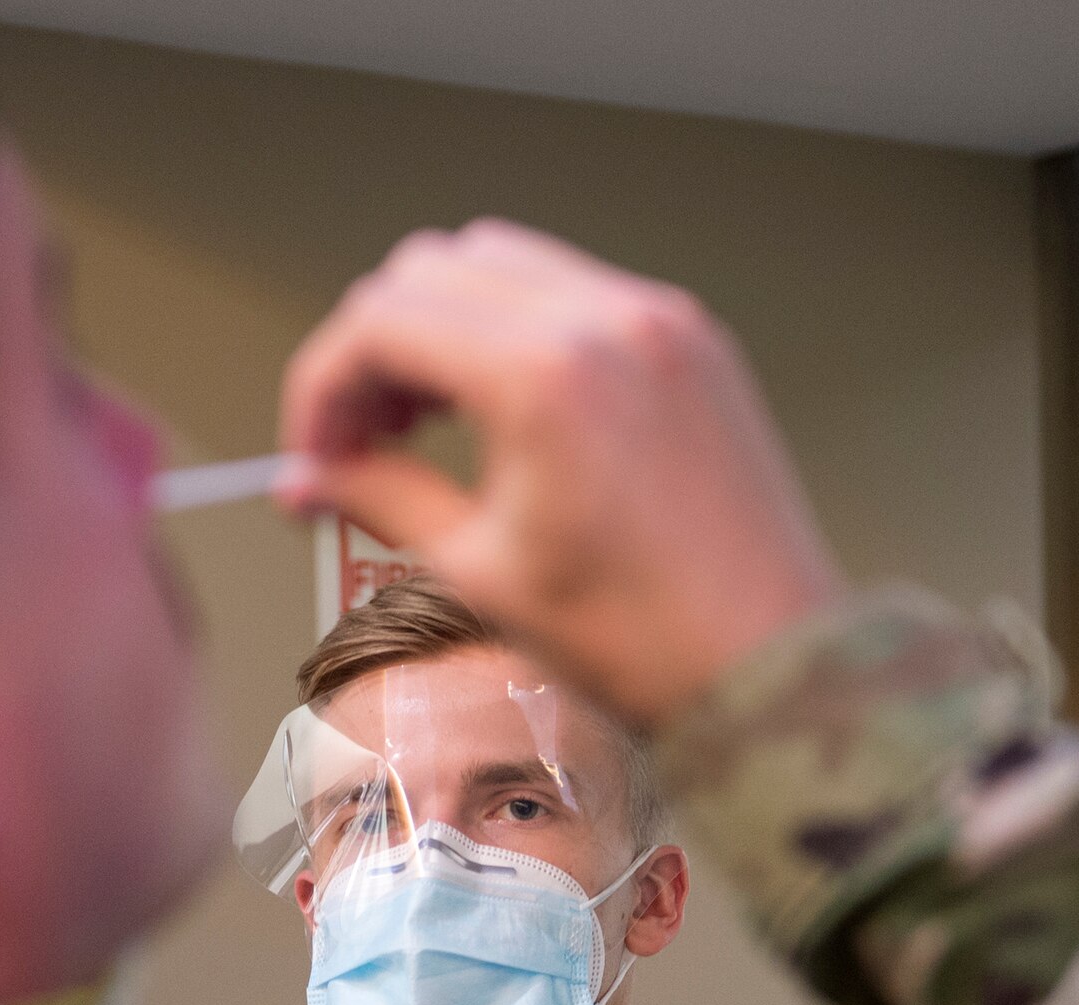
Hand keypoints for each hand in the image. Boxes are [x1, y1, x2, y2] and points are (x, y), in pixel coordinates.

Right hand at [279, 221, 843, 725]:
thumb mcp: (481, 571)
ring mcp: (657, 320)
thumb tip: (309, 480)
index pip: (382, 321)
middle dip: (374, 350)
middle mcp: (606, 320)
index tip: (314, 450)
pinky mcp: (690, 341)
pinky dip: (513, 330)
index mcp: (547, 374)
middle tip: (361, 439)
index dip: (322, 386)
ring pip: (500, 263)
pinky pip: (573, 291)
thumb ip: (379, 498)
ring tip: (427, 423)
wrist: (769, 666)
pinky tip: (503, 410)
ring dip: (439, 326)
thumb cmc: (647, 638)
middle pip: (429, 271)